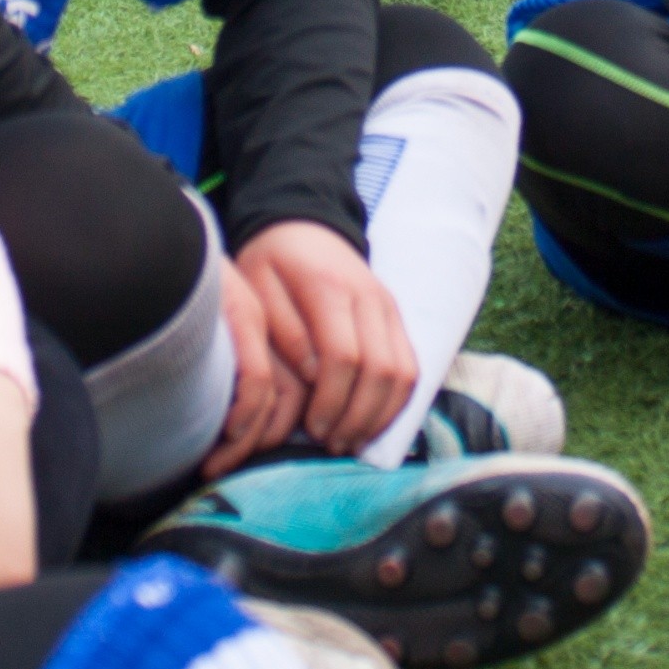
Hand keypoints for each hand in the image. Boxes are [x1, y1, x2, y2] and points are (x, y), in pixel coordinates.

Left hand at [222, 220, 418, 466]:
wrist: (302, 224)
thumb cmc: (270, 263)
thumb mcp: (258, 288)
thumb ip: (284, 333)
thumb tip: (314, 376)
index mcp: (329, 288)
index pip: (344, 357)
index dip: (332, 401)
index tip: (313, 430)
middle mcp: (369, 297)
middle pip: (381, 370)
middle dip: (358, 417)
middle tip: (332, 444)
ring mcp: (388, 306)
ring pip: (404, 372)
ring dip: (381, 415)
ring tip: (351, 439)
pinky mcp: (395, 317)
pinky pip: (411, 366)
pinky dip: (397, 401)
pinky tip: (370, 421)